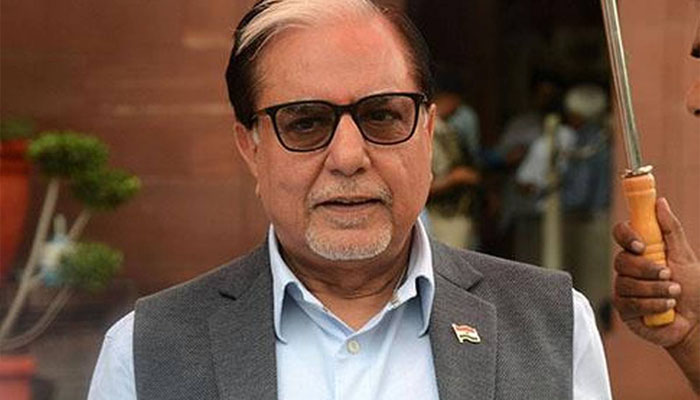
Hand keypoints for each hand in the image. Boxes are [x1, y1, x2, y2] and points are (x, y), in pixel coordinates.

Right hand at [612, 198, 698, 348]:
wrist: (698, 320)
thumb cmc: (693, 287)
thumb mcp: (684, 255)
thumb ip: (671, 229)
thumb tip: (659, 202)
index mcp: (640, 251)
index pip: (621, 234)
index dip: (626, 236)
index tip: (641, 245)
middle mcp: (628, 268)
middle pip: (621, 261)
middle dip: (647, 269)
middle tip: (668, 275)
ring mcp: (623, 288)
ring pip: (626, 284)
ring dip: (654, 289)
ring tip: (675, 294)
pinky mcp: (624, 309)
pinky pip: (629, 303)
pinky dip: (651, 304)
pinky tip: (666, 307)